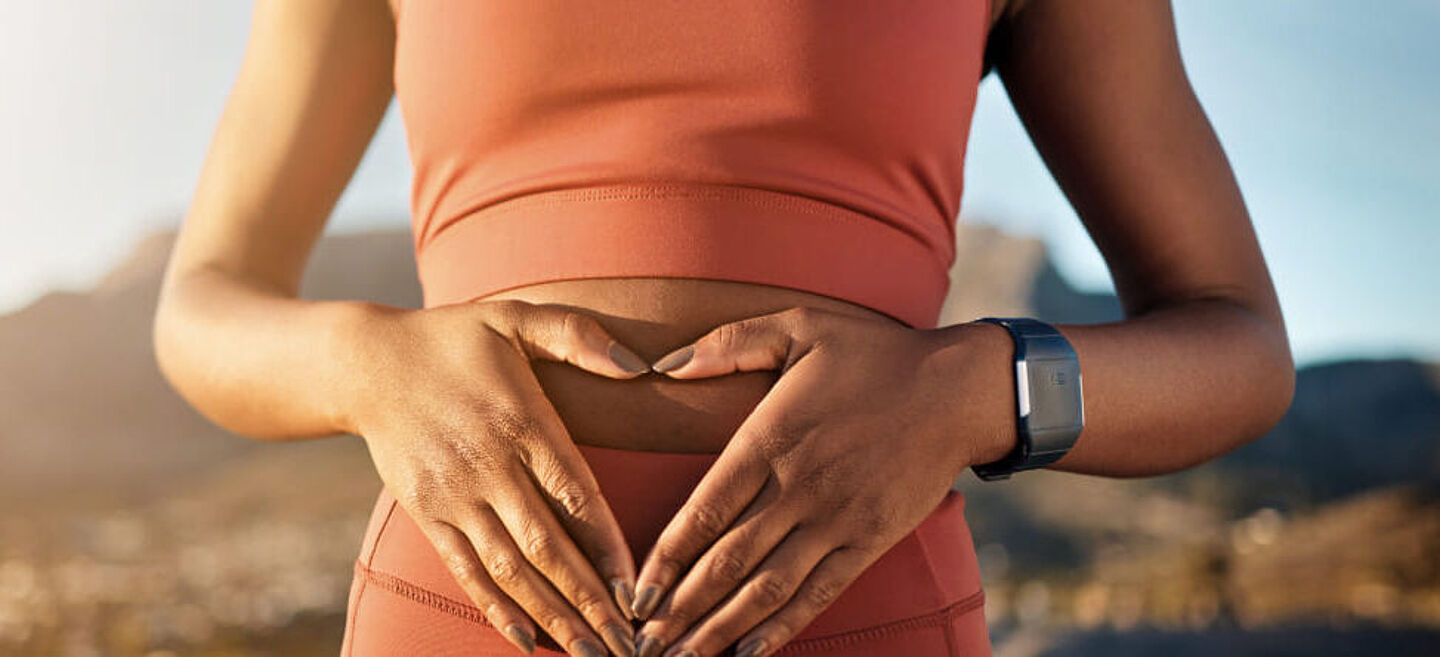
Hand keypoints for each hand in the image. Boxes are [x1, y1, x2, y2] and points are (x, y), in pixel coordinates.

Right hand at [340, 299, 652, 656]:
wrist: (364, 363)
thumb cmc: (455, 337)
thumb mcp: (516, 317)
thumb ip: (578, 335)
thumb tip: (639, 364)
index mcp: (521, 420)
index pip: (575, 494)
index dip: (608, 545)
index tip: (639, 588)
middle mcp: (488, 465)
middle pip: (547, 545)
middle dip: (590, 600)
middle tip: (630, 644)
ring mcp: (454, 495)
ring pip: (509, 568)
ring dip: (552, 616)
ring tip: (590, 654)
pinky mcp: (427, 513)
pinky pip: (466, 570)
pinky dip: (497, 609)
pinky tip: (528, 642)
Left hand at [627, 307, 1002, 656]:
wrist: (957, 388)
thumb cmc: (873, 353)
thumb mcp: (797, 326)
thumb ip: (727, 344)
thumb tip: (664, 365)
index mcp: (769, 439)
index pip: (703, 511)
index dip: (665, 558)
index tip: (635, 592)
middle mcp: (797, 488)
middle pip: (725, 561)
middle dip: (679, 608)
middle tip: (642, 642)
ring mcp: (835, 520)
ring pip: (765, 588)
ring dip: (719, 629)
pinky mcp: (868, 540)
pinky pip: (818, 594)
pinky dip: (781, 628)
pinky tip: (749, 654)